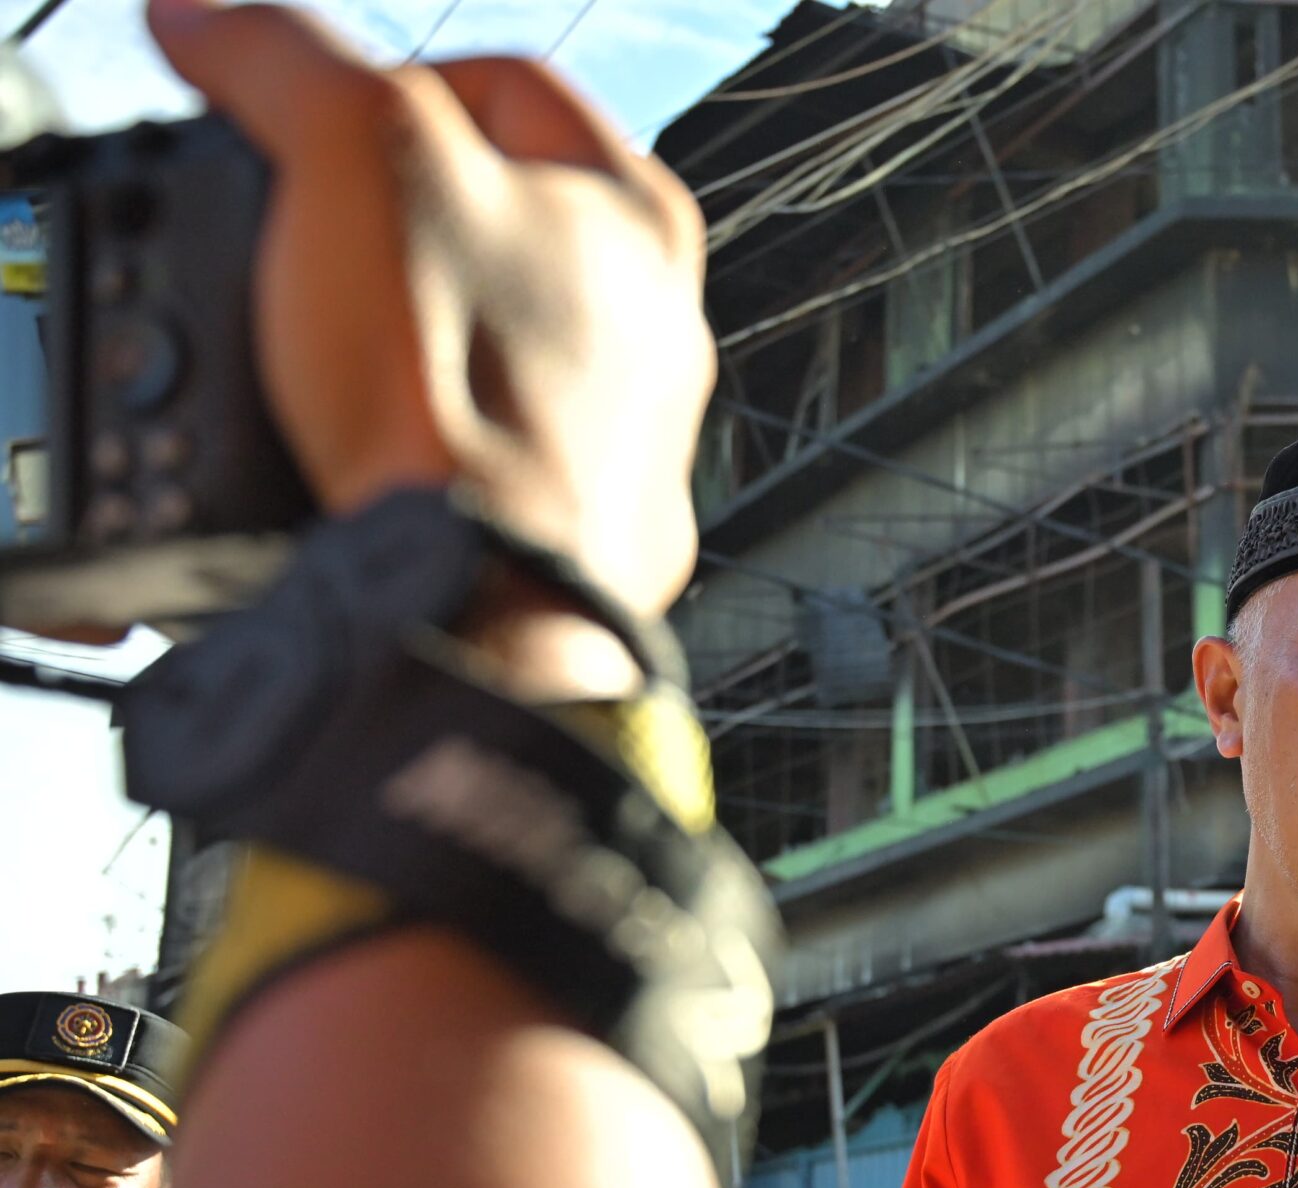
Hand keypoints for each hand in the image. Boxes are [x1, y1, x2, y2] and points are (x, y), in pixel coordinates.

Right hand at [145, 0, 711, 627]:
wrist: (483, 595)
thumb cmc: (455, 385)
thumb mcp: (352, 158)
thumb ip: (281, 64)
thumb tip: (212, 23)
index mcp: (636, 213)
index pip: (506, 84)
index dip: (382, 81)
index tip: (307, 113)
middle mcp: (661, 326)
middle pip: (509, 222)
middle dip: (399, 217)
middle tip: (315, 234)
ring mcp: (635, 435)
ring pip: (509, 341)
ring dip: (419, 332)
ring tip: (338, 349)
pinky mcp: (591, 528)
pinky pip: (502, 452)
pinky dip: (437, 439)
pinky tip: (382, 445)